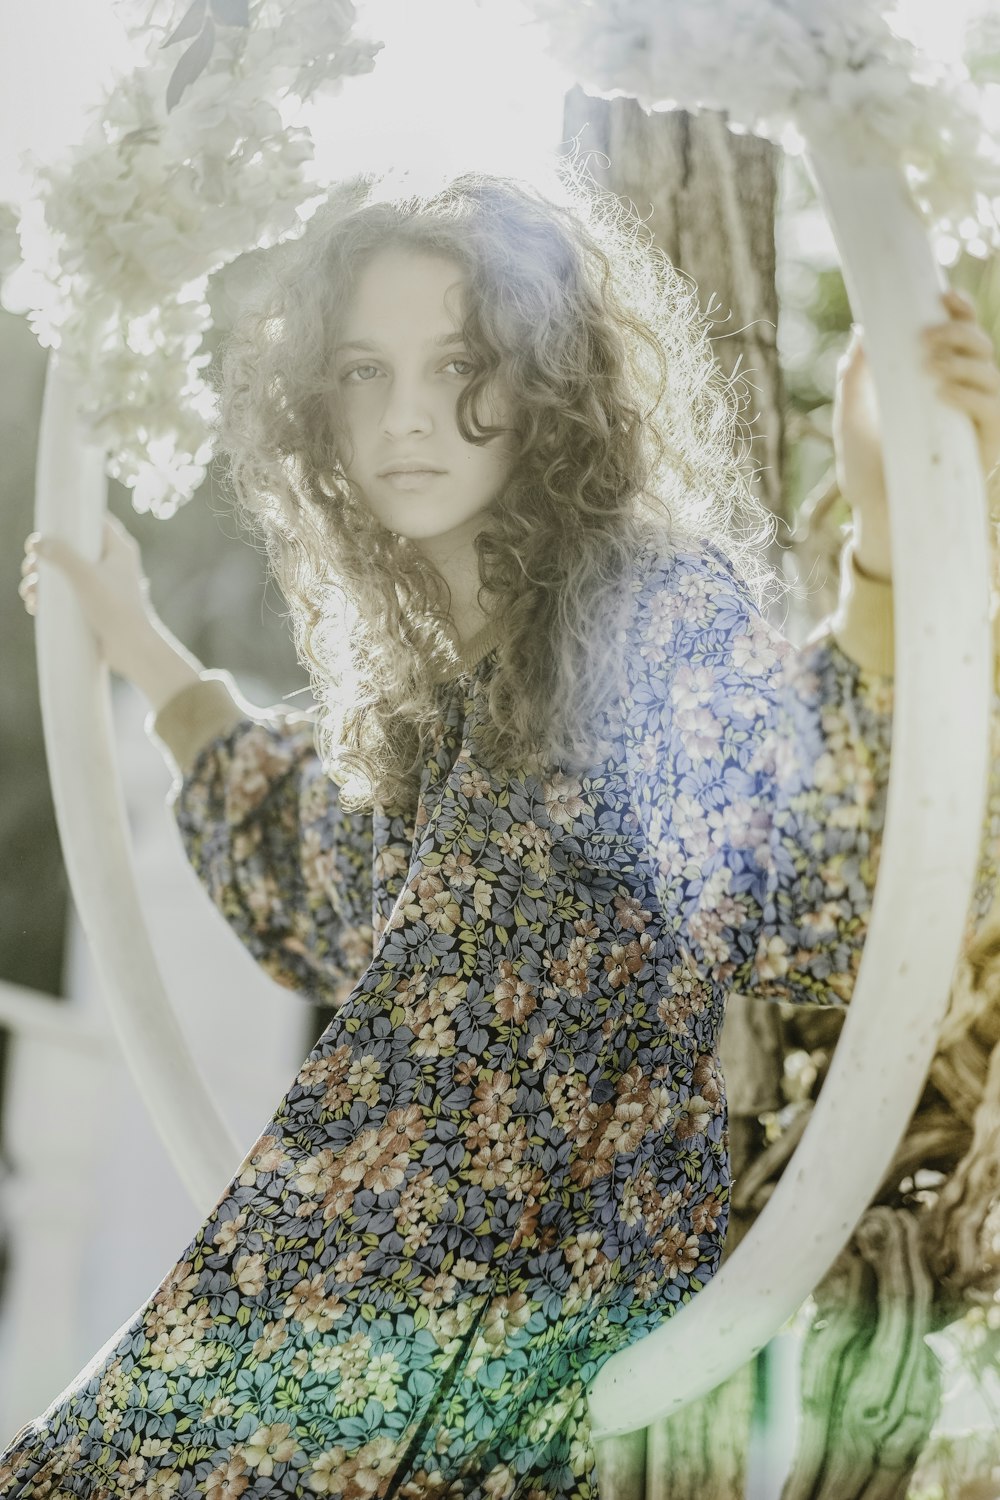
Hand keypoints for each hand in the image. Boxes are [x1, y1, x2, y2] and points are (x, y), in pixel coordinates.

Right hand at [20, 513, 164, 678]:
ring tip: (29, 592)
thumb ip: (61, 555)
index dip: (68, 520)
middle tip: (30, 566)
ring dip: (42, 580)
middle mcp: (112, 564)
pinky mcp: (95, 606)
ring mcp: (103, 586)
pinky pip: (68, 596)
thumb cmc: (115, 609)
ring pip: (66, 574)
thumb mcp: (85, 576)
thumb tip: (38, 543)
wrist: (132, 649)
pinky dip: (50, 598)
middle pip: (72, 548)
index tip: (45, 527)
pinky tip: (34, 605)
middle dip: (46, 557)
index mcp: (118, 549)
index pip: (93, 521)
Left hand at [833, 288, 999, 580]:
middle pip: (983, 349)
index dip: (960, 311)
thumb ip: (854, 378)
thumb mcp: (851, 419)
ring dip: (963, 363)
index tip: (941, 293)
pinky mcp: (983, 452)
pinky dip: (969, 398)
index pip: (962, 338)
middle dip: (959, 334)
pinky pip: (990, 415)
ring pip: (992, 377)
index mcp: (939, 383)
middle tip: (923, 339)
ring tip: (929, 367)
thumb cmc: (866, 471)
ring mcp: (976, 425)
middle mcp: (964, 399)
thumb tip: (861, 332)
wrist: (874, 518)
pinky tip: (942, 392)